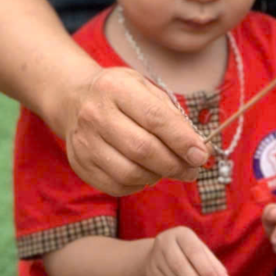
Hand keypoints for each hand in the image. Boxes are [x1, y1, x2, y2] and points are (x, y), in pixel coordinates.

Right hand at [62, 68, 211, 196]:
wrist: (74, 100)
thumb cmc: (120, 95)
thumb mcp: (145, 89)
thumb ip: (172, 116)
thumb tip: (198, 149)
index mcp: (116, 88)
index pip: (155, 118)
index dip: (182, 140)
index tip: (201, 155)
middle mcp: (95, 114)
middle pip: (142, 149)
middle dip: (174, 164)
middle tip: (192, 170)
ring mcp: (84, 141)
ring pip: (130, 173)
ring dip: (158, 176)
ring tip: (167, 170)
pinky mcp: (80, 164)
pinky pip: (117, 186)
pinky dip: (139, 185)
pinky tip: (145, 173)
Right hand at [144, 228, 229, 275]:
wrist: (159, 256)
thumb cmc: (187, 254)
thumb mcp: (202, 254)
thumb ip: (215, 267)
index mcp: (181, 234)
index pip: (193, 251)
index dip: (204, 268)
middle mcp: (165, 243)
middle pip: (180, 266)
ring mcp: (155, 258)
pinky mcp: (152, 273)